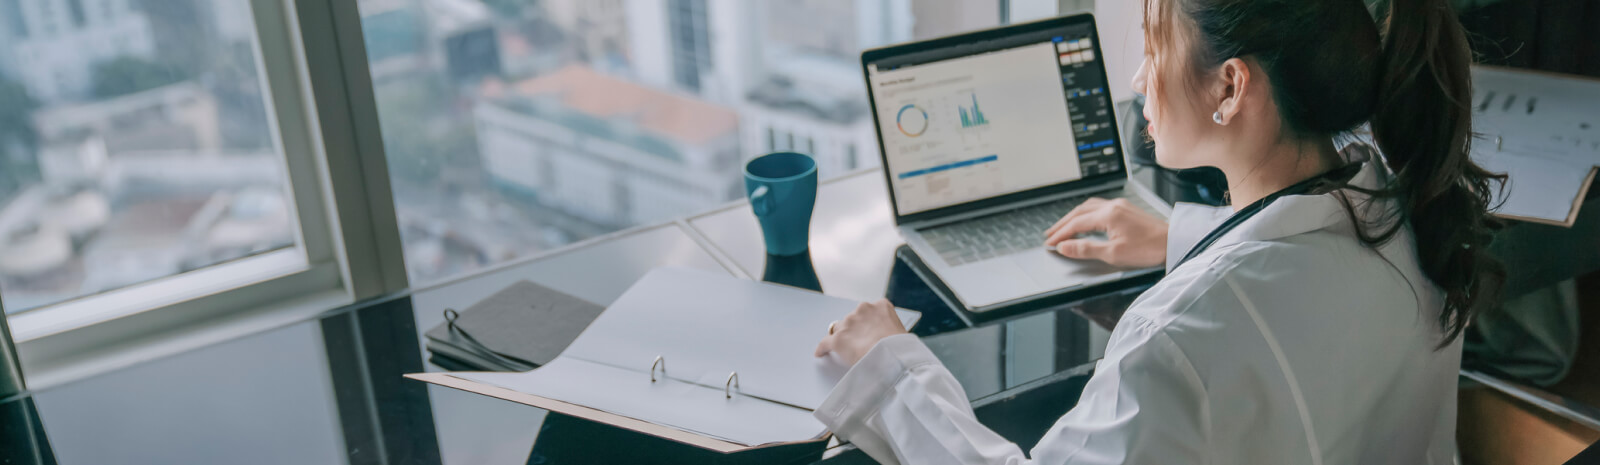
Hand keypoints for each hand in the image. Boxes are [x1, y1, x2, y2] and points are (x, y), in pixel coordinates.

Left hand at [814, 299, 906, 365]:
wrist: (892, 356)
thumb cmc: (901, 348)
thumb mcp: (901, 331)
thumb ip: (888, 328)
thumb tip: (885, 338)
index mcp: (881, 306)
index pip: (869, 311)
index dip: (867, 323)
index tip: (867, 330)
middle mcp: (863, 310)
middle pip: (852, 318)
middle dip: (854, 329)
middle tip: (858, 343)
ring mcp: (849, 323)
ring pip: (839, 329)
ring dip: (842, 337)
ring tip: (844, 350)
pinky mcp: (837, 339)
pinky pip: (825, 343)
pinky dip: (823, 349)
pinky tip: (820, 353)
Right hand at [1043, 197, 1167, 267]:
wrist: (1173, 242)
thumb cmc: (1148, 249)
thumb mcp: (1113, 253)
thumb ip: (1085, 249)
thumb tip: (1064, 246)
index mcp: (1108, 215)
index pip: (1076, 224)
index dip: (1061, 234)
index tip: (1051, 243)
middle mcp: (1113, 206)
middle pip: (1079, 212)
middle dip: (1063, 223)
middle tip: (1050, 234)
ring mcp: (1120, 206)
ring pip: (1089, 207)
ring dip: (1074, 217)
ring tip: (1064, 227)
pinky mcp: (1127, 209)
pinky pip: (1099, 207)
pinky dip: (1086, 214)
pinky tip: (1086, 220)